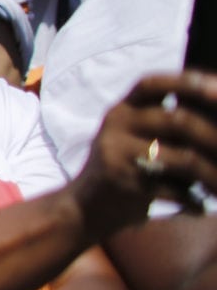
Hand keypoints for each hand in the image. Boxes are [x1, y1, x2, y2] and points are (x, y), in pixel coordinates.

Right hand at [70, 71, 216, 236]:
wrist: (85, 206)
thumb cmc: (126, 168)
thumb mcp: (138, 138)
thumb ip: (168, 126)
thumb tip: (214, 122)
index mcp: (123, 109)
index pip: (152, 84)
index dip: (186, 82)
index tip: (215, 88)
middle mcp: (116, 124)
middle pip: (177, 120)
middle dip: (214, 136)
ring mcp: (117, 152)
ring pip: (182, 157)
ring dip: (210, 174)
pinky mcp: (121, 182)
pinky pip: (173, 189)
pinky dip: (192, 200)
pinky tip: (199, 207)